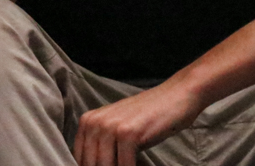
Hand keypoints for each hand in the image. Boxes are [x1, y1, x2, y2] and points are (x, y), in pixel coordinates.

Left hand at [73, 79, 199, 165]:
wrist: (175, 97)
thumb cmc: (147, 118)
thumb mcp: (117, 129)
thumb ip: (101, 146)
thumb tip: (93, 165)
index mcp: (87, 121)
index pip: (79, 157)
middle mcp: (94, 121)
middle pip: (90, 163)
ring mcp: (110, 126)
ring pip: (104, 165)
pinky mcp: (128, 132)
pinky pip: (123, 165)